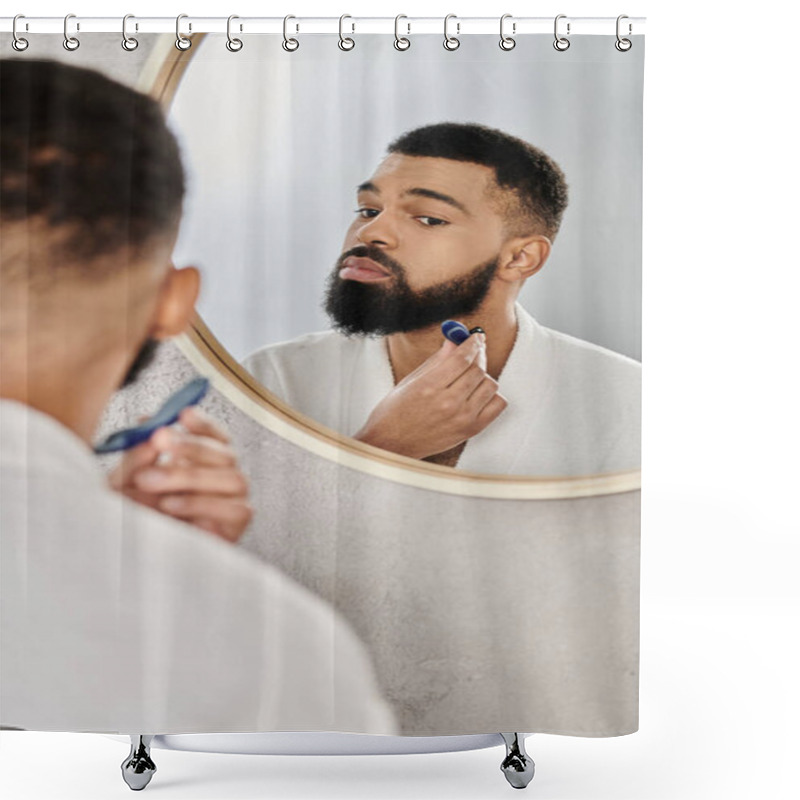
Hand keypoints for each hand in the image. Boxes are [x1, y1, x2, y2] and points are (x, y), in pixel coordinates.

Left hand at [108, 406, 252, 542]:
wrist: (141, 559)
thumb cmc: (140, 515)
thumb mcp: (129, 480)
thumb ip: (138, 455)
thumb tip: (149, 427)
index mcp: (205, 461)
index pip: (216, 435)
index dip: (203, 423)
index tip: (183, 414)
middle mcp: (225, 476)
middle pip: (226, 452)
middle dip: (191, 445)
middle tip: (160, 440)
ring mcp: (236, 499)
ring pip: (232, 477)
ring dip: (190, 475)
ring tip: (151, 481)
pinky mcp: (237, 524)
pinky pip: (233, 508)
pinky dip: (200, 504)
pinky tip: (170, 504)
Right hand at [354, 333, 506, 459]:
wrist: (391, 444)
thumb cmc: (395, 412)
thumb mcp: (411, 380)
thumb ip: (438, 359)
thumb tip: (455, 340)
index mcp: (429, 387)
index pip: (462, 357)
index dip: (472, 342)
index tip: (476, 336)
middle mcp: (448, 403)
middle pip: (478, 369)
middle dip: (478, 355)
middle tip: (475, 351)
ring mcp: (462, 418)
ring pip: (490, 384)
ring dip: (483, 376)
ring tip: (470, 377)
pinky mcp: (471, 430)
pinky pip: (497, 404)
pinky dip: (491, 396)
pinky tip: (478, 394)